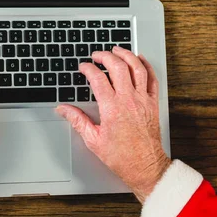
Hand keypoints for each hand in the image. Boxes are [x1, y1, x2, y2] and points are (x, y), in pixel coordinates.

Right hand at [56, 47, 170, 201]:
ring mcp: (142, 100)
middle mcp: (128, 100)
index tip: (83, 67)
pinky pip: (152, 78)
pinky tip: (140, 60)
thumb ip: (77, 120)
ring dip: (126, 55)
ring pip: (137, 68)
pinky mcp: (153, 103)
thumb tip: (63, 109)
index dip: (88, 69)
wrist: (145, 166)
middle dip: (105, 56)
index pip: (98, 79)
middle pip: (118, 67)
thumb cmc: (122, 157)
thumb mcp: (93, 140)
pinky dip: (146, 66)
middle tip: (97, 55)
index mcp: (112, 108)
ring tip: (117, 50)